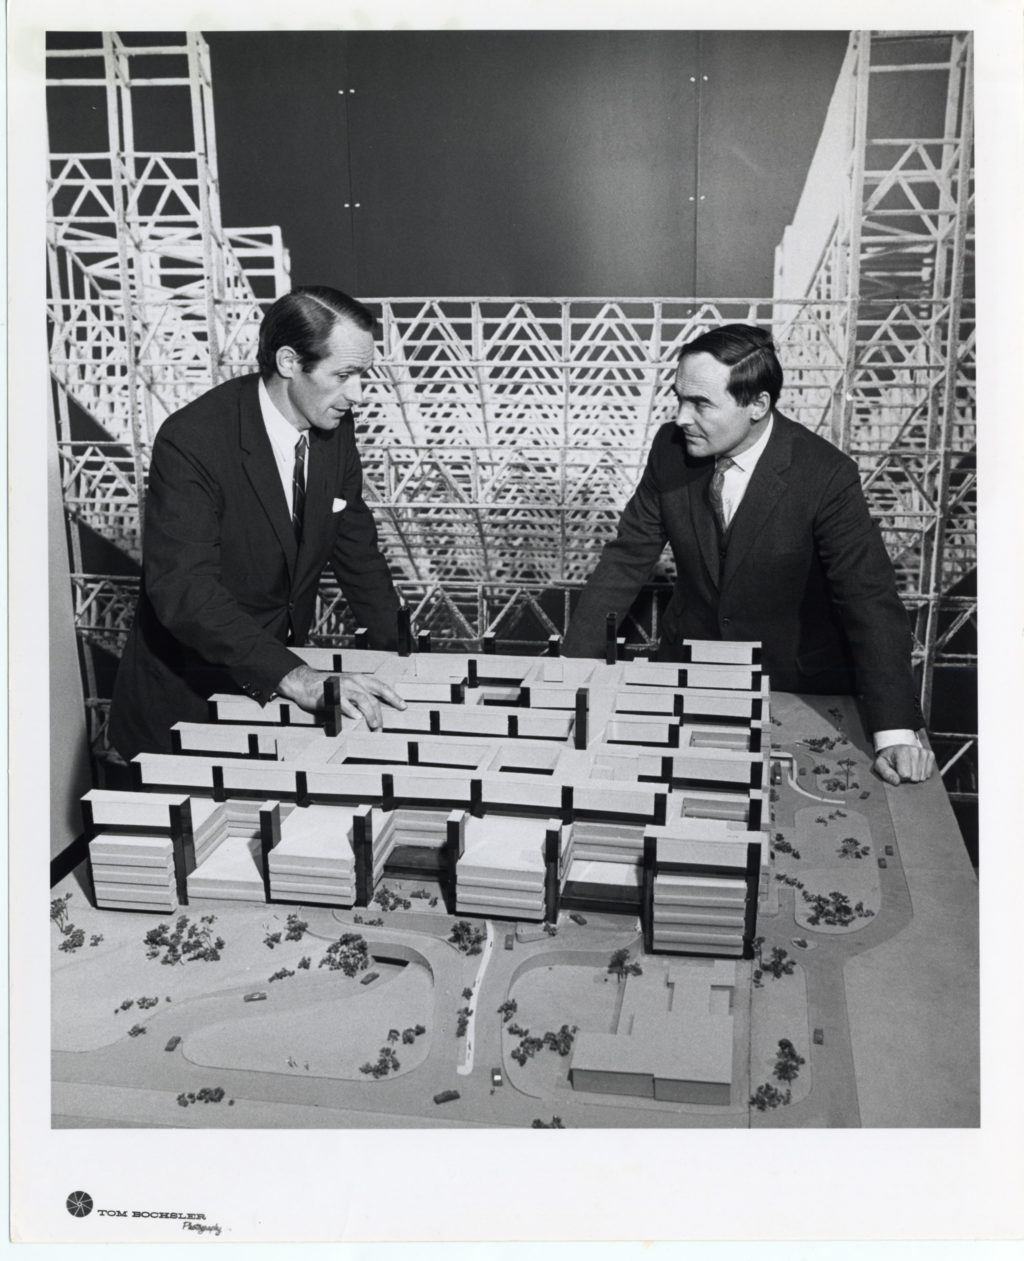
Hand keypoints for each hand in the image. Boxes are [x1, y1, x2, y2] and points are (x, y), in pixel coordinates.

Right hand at [275, 664, 405, 730]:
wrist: (306, 683)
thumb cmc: (330, 689)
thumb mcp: (349, 689)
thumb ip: (362, 698)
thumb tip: (377, 714)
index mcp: (360, 680)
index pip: (381, 687)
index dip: (393, 697)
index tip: (403, 706)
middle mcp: (354, 681)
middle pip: (373, 698)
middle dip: (380, 714)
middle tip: (381, 728)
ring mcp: (342, 687)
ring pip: (362, 699)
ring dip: (370, 714)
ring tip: (374, 725)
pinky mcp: (330, 694)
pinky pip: (343, 702)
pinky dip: (351, 710)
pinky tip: (357, 718)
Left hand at [872, 743, 935, 785]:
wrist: (897, 748)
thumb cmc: (889, 758)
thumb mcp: (880, 764)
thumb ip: (885, 773)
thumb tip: (896, 782)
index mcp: (902, 752)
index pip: (905, 775)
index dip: (899, 776)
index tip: (896, 770)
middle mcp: (915, 750)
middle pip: (915, 777)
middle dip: (908, 777)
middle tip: (902, 769)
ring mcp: (924, 752)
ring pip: (922, 777)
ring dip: (915, 776)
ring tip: (909, 768)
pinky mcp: (930, 755)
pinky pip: (929, 774)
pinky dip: (922, 774)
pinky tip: (916, 768)